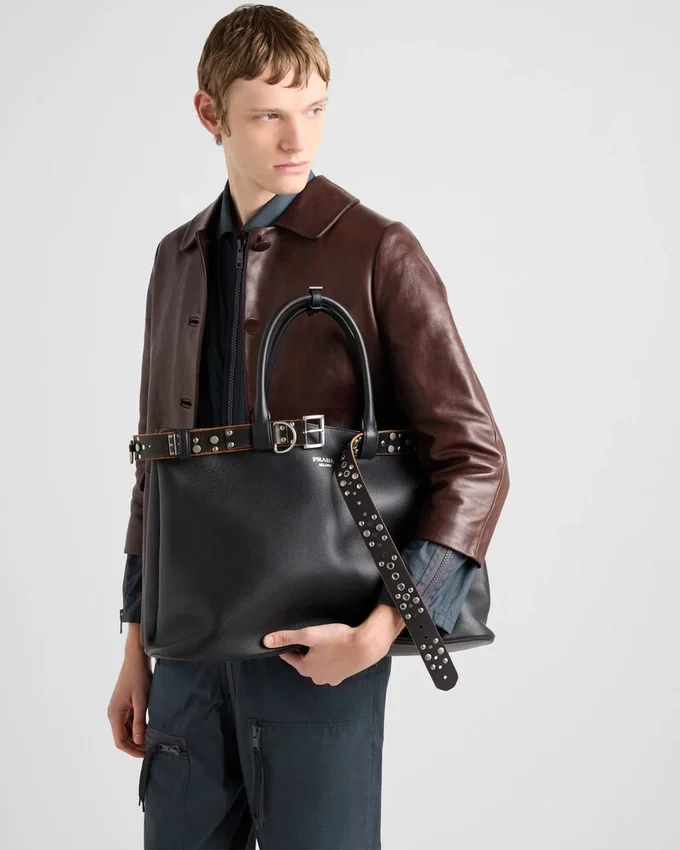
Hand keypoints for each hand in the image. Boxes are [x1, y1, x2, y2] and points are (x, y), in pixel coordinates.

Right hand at [107, 651, 151, 757]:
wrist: (136, 659)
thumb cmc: (139, 677)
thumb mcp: (141, 700)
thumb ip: (140, 721)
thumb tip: (139, 741)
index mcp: (115, 714)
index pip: (120, 741)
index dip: (132, 750)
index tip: (146, 754)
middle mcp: (114, 714)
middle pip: (123, 737)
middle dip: (136, 745)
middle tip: (152, 749)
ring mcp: (119, 710)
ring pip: (127, 730)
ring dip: (137, 737)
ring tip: (153, 740)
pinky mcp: (124, 705)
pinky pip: (130, 722)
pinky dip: (138, 728)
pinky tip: (149, 729)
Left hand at [263, 622, 384, 685]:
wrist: (366, 645)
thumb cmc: (338, 639)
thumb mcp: (309, 634)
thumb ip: (287, 637)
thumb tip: (266, 641)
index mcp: (305, 669)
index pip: (290, 656)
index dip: (289, 644)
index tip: (291, 636)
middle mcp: (316, 677)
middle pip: (304, 660)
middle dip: (304, 649)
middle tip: (311, 636)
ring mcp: (330, 678)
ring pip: (318, 664)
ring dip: (318, 654)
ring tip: (324, 641)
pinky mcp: (342, 675)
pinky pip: (331, 666)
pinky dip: (331, 658)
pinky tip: (336, 648)